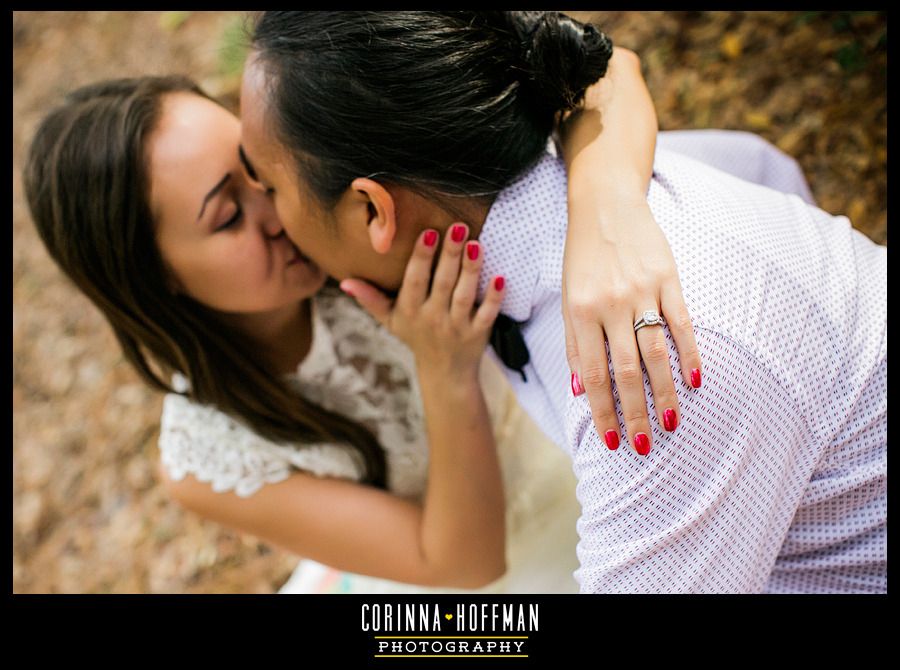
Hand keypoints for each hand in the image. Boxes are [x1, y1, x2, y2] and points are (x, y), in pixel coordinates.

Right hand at [339, 223, 505, 377]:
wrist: (445, 374)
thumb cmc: (415, 337)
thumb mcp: (390, 320)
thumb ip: (370, 299)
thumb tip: (345, 282)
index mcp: (410, 311)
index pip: (415, 280)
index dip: (422, 257)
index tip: (429, 232)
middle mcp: (432, 319)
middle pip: (442, 282)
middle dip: (449, 254)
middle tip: (458, 226)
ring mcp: (457, 327)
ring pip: (464, 295)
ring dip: (471, 269)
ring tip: (475, 243)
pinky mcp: (478, 333)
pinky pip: (487, 313)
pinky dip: (493, 297)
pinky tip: (499, 277)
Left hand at [563, 197, 702, 455]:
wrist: (605, 205)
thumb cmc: (582, 258)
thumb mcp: (567, 298)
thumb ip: (575, 344)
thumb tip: (581, 391)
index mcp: (580, 313)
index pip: (593, 376)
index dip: (602, 412)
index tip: (611, 441)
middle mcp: (610, 305)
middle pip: (625, 372)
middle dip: (634, 413)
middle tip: (643, 446)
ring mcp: (642, 292)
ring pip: (655, 353)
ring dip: (665, 393)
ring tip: (671, 423)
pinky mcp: (669, 279)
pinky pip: (683, 324)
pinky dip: (690, 354)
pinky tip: (696, 382)